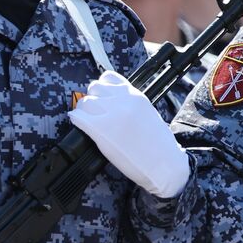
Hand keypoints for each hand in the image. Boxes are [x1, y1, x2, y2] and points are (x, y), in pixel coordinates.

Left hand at [68, 72, 190, 198]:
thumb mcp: (149, 115)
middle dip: (93, 99)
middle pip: (94, 88)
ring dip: (83, 111)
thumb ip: (132, 105)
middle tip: (94, 113)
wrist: (165, 164)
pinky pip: (78, 117)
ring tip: (88, 121)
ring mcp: (111, 114)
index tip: (103, 99)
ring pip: (84, 101)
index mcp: (136, 95)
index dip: (102, 88)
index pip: (109, 78)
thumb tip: (115, 105)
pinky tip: (82, 127)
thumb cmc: (160, 145)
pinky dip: (77, 121)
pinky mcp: (101, 129)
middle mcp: (123, 100)